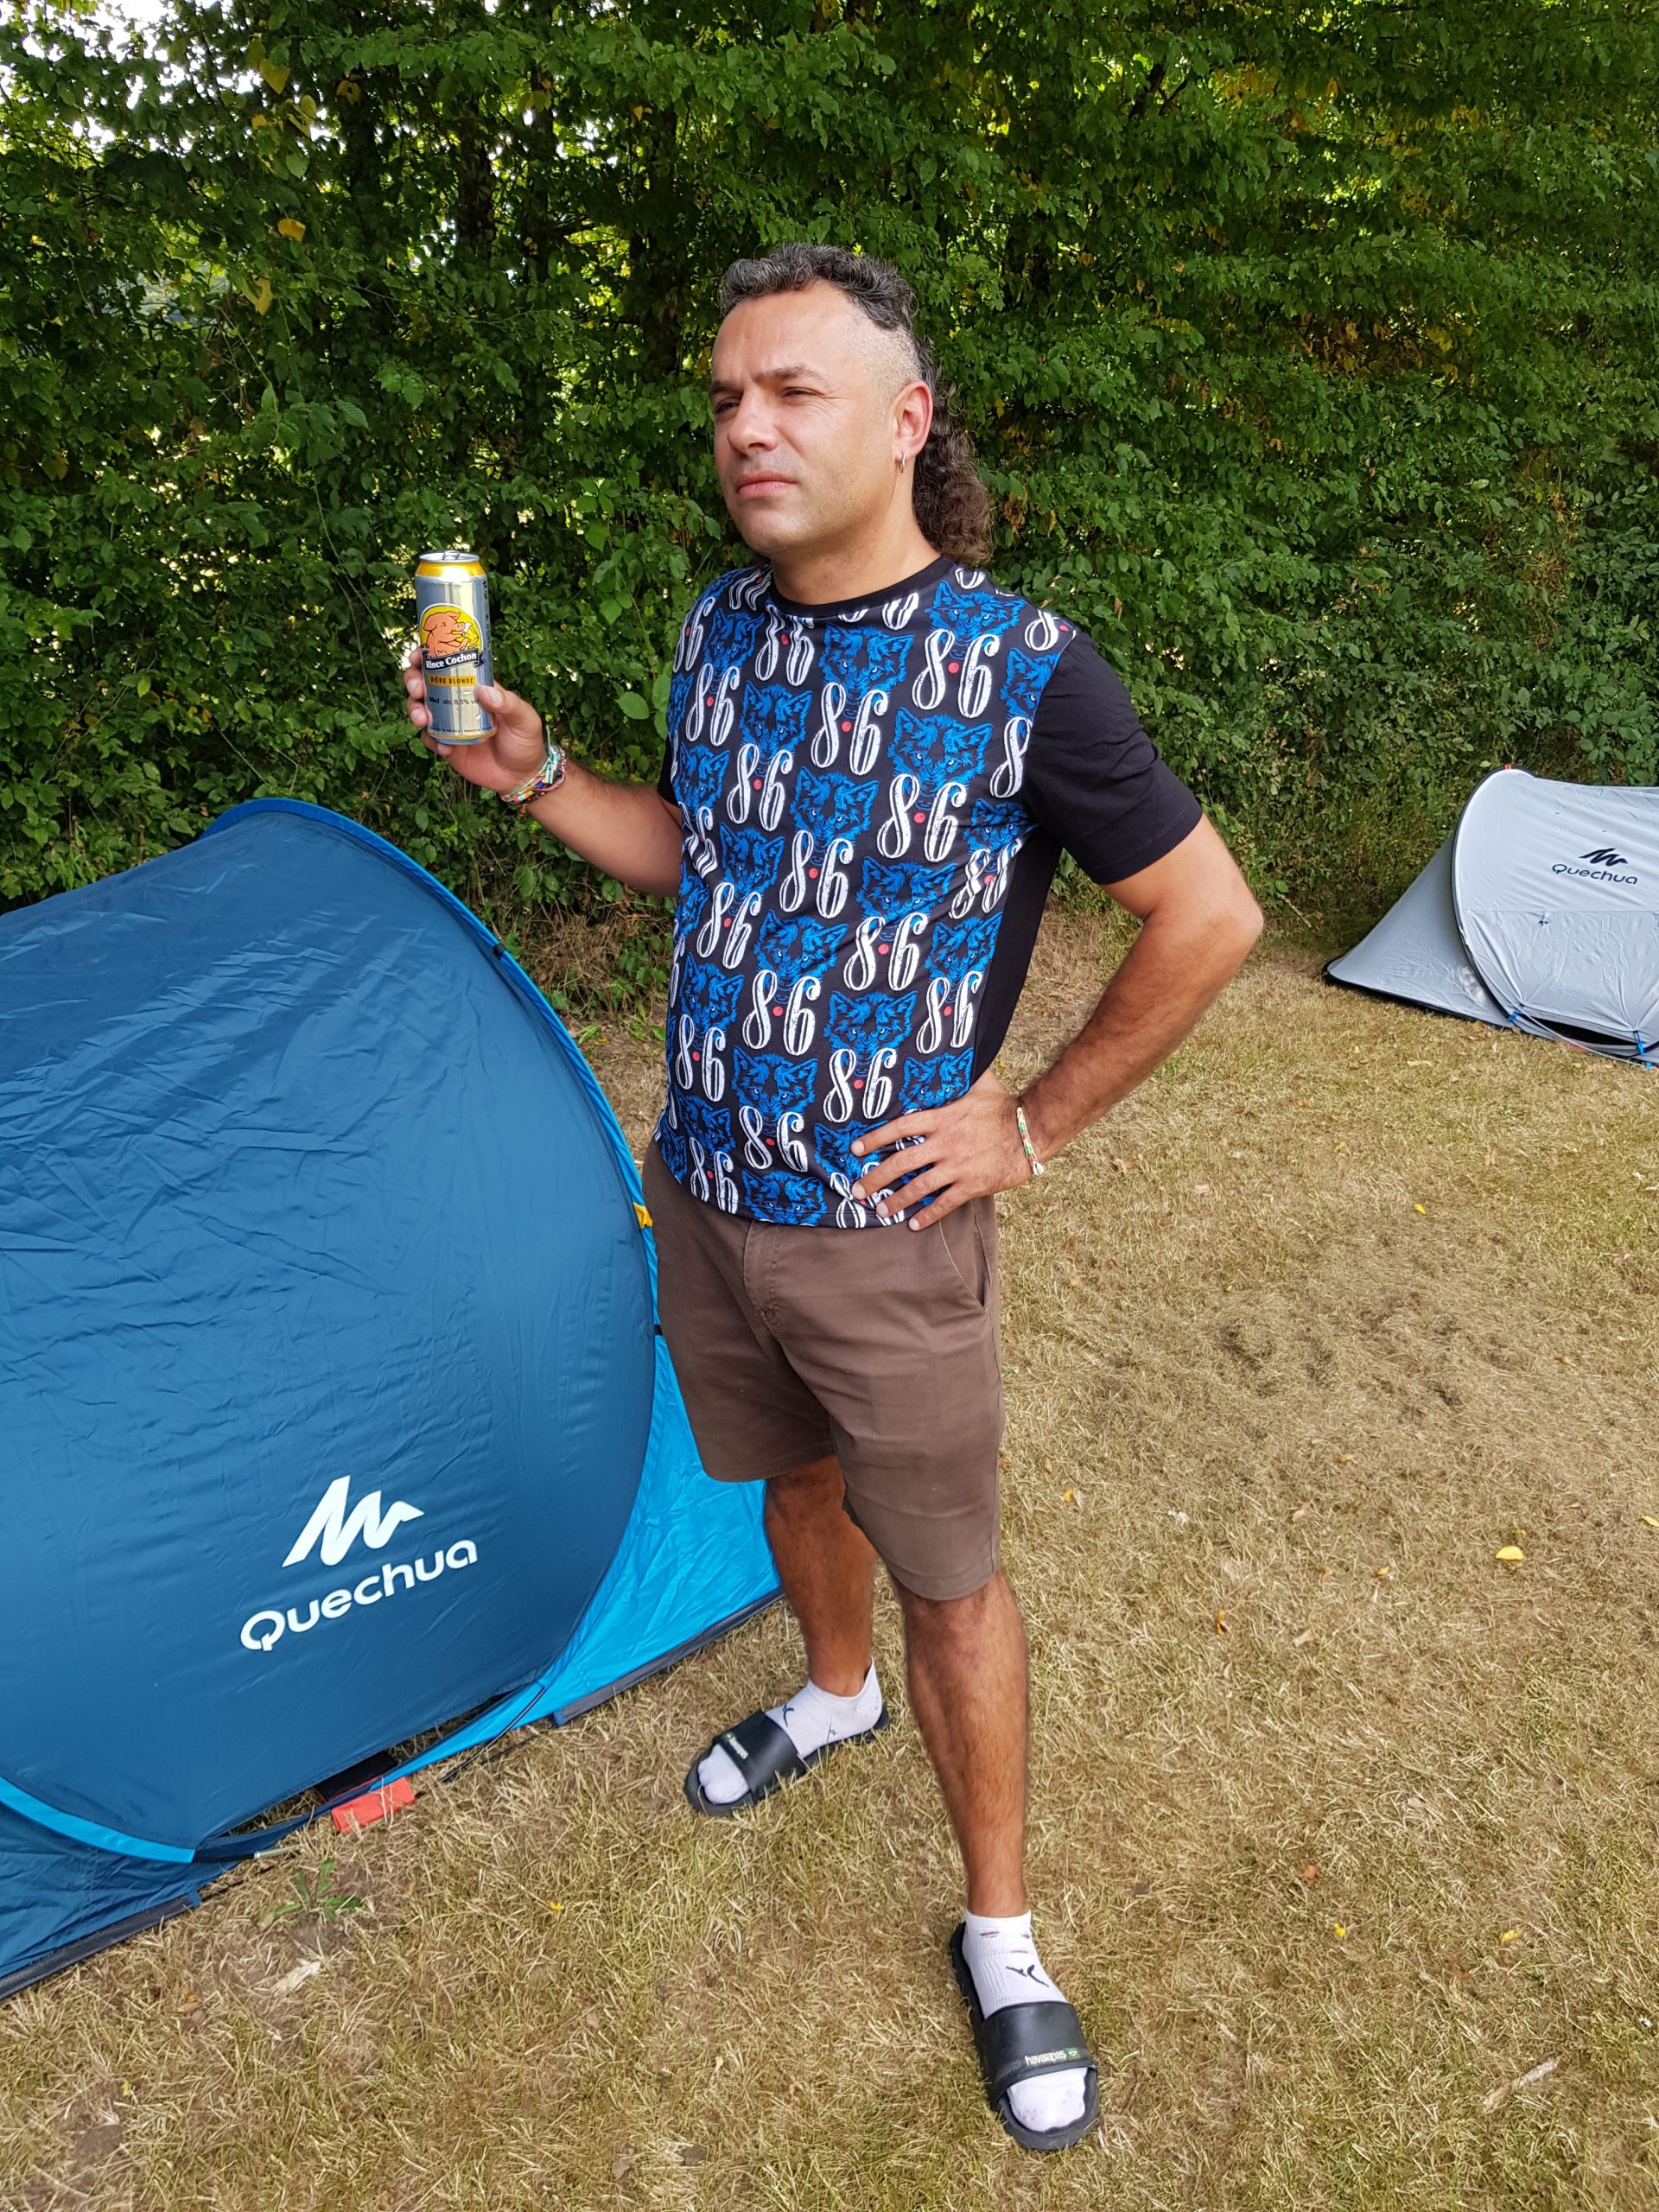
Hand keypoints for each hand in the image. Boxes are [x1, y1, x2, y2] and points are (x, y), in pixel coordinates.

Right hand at [404, 647, 547, 794]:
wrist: (520, 776)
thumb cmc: (525, 741)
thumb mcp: (524, 718)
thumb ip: (508, 703)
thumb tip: (482, 690)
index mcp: (475, 686)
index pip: (448, 665)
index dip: (428, 657)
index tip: (418, 656)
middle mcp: (457, 701)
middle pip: (425, 683)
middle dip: (413, 681)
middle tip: (418, 690)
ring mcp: (449, 723)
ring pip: (420, 709)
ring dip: (415, 710)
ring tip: (423, 719)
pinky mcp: (446, 745)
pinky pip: (429, 739)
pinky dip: (431, 741)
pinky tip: (446, 749)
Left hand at [847, 1069, 1033, 1226]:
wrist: (1032, 1131)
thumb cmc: (1005, 1106)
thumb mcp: (979, 1083)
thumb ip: (960, 1075)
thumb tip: (951, 1053)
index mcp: (942, 1119)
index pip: (899, 1129)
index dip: (874, 1138)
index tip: (855, 1148)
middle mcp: (944, 1144)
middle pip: (901, 1163)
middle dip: (876, 1178)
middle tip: (858, 1190)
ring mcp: (957, 1166)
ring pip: (919, 1187)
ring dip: (897, 1200)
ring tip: (881, 1211)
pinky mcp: (972, 1185)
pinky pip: (945, 1204)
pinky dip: (927, 1216)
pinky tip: (914, 1224)